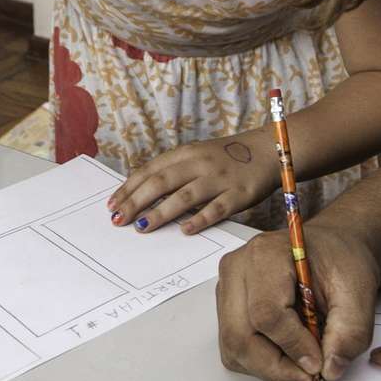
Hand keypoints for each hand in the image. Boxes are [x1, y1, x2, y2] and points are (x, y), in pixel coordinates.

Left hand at [107, 131, 277, 234]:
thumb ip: (172, 169)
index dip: (129, 188)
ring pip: (185, 196)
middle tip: (119, 219)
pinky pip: (217, 208)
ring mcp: (219, 179)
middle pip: (162, 182)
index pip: (150, 170)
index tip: (112, 204)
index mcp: (186, 153)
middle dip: (137, 201)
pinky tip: (185, 230)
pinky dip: (200, 219)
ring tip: (142, 227)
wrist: (268, 150)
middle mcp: (200, 164)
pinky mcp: (239, 194)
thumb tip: (139, 188)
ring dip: (161, 212)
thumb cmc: (226, 157)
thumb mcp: (196, 155)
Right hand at [216, 224, 379, 380]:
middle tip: (309, 376)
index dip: (293, 346)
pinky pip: (233, 350)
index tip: (318, 363)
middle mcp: (237, 269)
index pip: (266, 312)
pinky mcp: (227, 308)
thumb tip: (330, 369)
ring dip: (268, 368)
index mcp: (266, 254)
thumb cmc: (341, 261)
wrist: (332, 250)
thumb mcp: (359, 290)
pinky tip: (287, 353)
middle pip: (240, 335)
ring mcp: (227, 289)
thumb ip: (351, 331)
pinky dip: (260, 363)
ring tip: (302, 364)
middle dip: (276, 367)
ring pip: (233, 347)